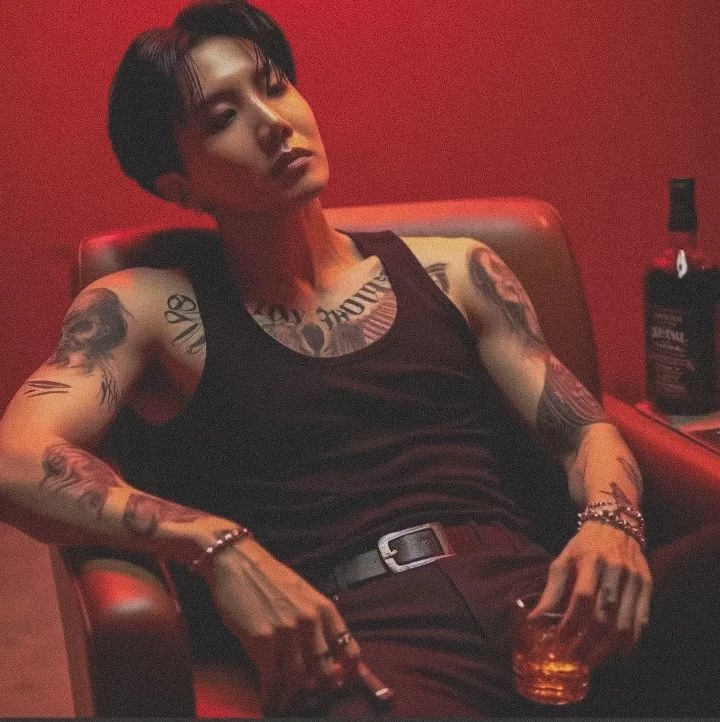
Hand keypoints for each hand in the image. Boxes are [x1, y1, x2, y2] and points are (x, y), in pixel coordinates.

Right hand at [207, 537, 390, 713]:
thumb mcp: (304, 594)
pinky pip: (272, 680)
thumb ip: (319, 620)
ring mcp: (286, 632)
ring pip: (299, 680)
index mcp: (324, 608)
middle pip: (325, 672)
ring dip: (292, 695)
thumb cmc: (270, 578)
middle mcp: (310, 621)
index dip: (349, 674)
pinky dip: (272, 694)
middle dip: (317, 690)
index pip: (349, 650)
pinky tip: (270, 697)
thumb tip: (329, 653)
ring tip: (286, 699)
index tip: (342, 684)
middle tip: (309, 697)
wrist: (238, 563)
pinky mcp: (262, 641)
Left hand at [529, 520, 651, 666]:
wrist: (616, 523)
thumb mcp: (563, 561)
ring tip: (592, 662)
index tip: (560, 641)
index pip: (582, 597)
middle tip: (575, 659)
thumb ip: (551, 591)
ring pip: (625, 625)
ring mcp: (635, 579)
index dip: (571, 623)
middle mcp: (615, 569)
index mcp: (590, 560)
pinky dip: (629, 644)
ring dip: (608, 650)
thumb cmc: (584, 545)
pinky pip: (641, 622)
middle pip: (605, 616)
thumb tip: (533, 621)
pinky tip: (615, 654)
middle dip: (588, 643)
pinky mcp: (648, 586)